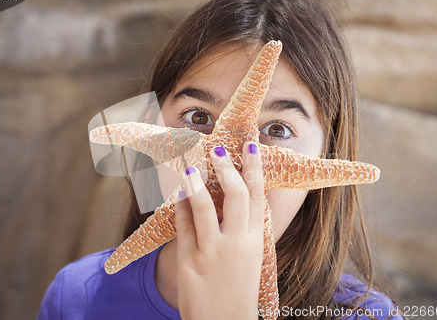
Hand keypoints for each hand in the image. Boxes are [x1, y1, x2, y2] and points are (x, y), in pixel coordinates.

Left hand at [175, 142, 265, 319]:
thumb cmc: (238, 290)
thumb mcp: (250, 259)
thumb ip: (243, 230)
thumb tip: (234, 197)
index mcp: (254, 241)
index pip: (258, 196)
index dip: (255, 169)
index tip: (251, 146)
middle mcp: (236, 244)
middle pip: (236, 196)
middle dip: (228, 169)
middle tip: (218, 151)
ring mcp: (211, 252)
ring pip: (204, 207)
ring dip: (196, 183)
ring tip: (191, 167)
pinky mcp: (189, 260)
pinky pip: (183, 225)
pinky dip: (180, 206)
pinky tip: (178, 193)